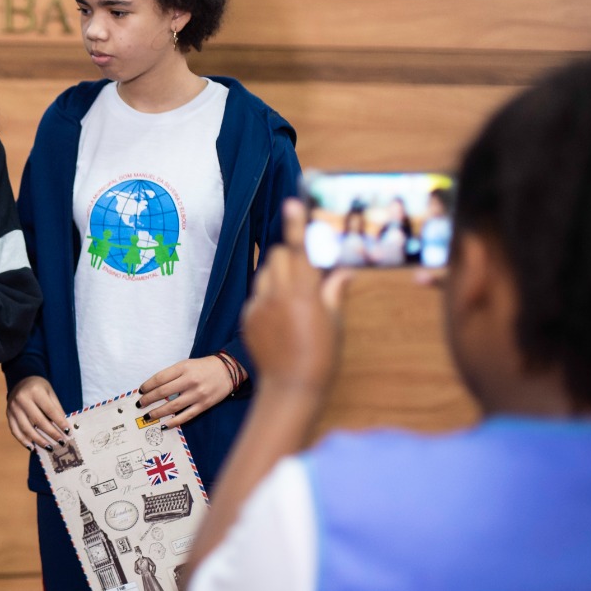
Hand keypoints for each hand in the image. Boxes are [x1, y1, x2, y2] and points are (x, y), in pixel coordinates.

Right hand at [6, 374, 70, 451]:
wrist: (20, 379)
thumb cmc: (39, 387)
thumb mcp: (50, 393)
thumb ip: (56, 409)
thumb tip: (64, 427)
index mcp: (35, 391)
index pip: (50, 410)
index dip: (59, 422)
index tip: (68, 432)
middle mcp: (22, 399)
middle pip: (38, 421)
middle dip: (51, 433)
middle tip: (61, 442)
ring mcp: (13, 407)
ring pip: (26, 428)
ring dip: (39, 440)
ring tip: (49, 448)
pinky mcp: (8, 414)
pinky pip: (15, 430)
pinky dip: (23, 441)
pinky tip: (32, 447)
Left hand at [136, 356, 235, 430]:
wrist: (228, 370)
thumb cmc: (203, 367)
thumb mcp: (186, 364)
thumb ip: (172, 375)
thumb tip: (154, 389)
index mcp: (183, 368)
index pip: (159, 378)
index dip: (147, 386)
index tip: (140, 391)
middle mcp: (189, 381)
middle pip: (163, 392)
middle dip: (148, 400)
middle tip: (140, 405)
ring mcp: (197, 394)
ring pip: (172, 406)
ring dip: (157, 413)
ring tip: (148, 416)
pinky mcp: (204, 405)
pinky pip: (186, 416)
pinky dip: (174, 421)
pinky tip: (164, 425)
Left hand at [242, 198, 350, 397]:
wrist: (290, 387)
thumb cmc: (321, 355)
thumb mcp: (334, 322)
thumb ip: (334, 291)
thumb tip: (343, 269)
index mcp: (303, 294)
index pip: (299, 250)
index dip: (296, 225)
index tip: (293, 202)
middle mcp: (277, 296)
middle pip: (279, 257)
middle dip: (292, 256)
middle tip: (307, 271)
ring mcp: (259, 307)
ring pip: (266, 274)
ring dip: (279, 275)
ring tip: (294, 300)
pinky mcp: (247, 317)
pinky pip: (257, 294)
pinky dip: (268, 296)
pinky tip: (281, 317)